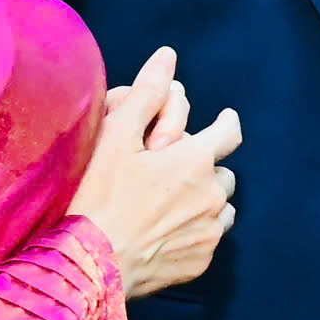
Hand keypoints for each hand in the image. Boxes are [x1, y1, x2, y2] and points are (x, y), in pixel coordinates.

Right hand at [69, 48, 241, 298]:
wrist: (90, 264)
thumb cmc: (98, 196)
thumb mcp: (116, 136)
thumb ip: (147, 92)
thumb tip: (168, 56)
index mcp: (196, 160)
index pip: (229, 133)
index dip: (227, 123)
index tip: (224, 120)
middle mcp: (211, 195)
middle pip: (224, 173)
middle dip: (208, 167)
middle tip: (181, 170)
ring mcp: (208, 232)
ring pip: (221, 208)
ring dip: (206, 200)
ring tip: (177, 202)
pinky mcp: (199, 262)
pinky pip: (207, 239)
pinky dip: (196, 231)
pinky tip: (169, 232)